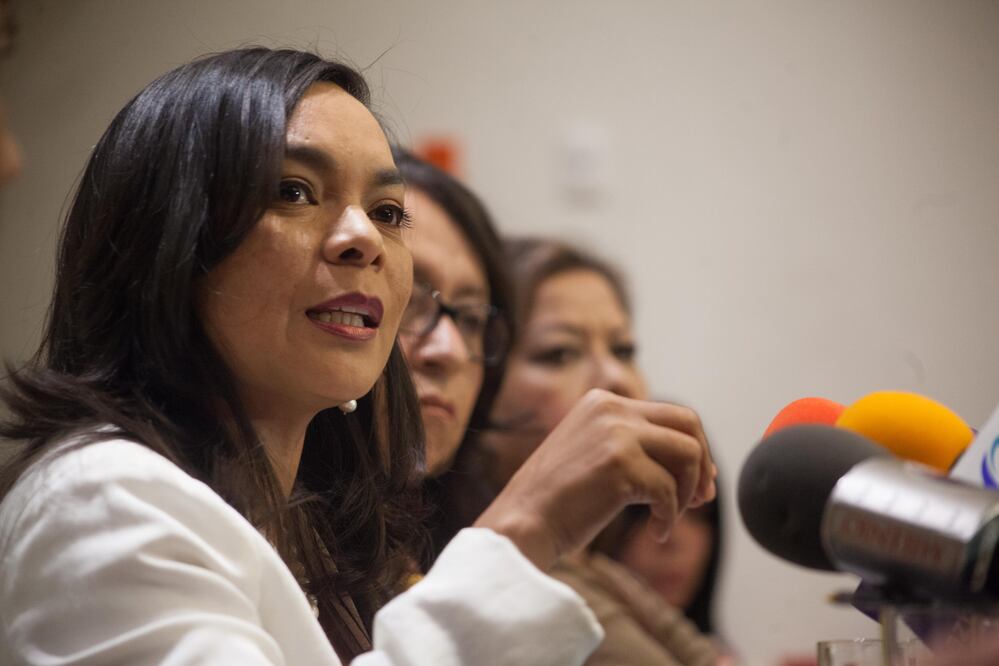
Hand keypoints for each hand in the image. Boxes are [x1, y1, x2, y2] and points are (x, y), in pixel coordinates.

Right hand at [474, 388, 715, 569]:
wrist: (522, 524)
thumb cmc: (556, 501)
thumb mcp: (592, 453)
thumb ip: (632, 445)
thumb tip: (696, 460)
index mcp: (601, 401)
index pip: (670, 414)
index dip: (693, 448)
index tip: (698, 482)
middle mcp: (610, 408)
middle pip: (688, 424)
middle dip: (703, 462)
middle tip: (702, 499)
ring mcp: (616, 433)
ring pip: (688, 454)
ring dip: (688, 493)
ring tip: (668, 518)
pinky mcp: (621, 464)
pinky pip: (670, 491)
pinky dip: (669, 518)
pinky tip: (656, 533)